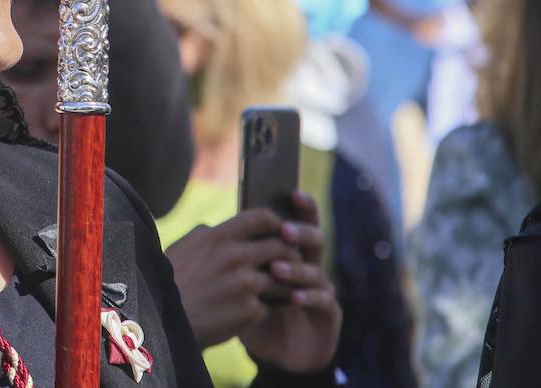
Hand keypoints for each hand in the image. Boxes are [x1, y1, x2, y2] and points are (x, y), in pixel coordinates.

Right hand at [165, 208, 302, 347]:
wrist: (161, 322)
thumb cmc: (169, 281)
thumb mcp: (184, 246)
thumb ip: (209, 234)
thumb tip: (222, 229)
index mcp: (217, 236)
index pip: (263, 218)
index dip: (276, 224)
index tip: (277, 232)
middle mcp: (235, 257)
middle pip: (282, 247)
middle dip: (289, 255)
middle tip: (288, 263)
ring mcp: (245, 285)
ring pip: (285, 279)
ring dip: (283, 284)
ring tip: (277, 289)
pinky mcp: (250, 311)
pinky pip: (271, 306)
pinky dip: (264, 309)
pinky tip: (254, 311)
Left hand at [237, 191, 341, 373]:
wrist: (271, 350)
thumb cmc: (253, 308)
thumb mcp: (240, 280)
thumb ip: (235, 255)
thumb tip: (212, 227)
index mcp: (288, 251)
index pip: (297, 221)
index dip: (300, 206)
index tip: (291, 192)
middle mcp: (308, 265)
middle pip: (313, 239)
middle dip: (301, 231)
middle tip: (285, 230)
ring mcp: (321, 288)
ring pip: (316, 270)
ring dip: (297, 268)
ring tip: (277, 268)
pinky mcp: (328, 313)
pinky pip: (324, 301)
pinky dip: (310, 297)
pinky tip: (295, 297)